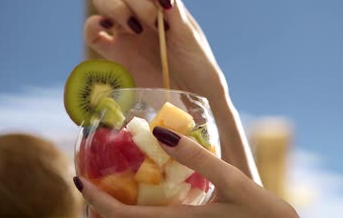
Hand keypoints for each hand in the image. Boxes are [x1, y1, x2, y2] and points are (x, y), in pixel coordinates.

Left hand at [74, 127, 298, 217]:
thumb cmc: (263, 215)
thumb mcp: (234, 181)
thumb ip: (199, 158)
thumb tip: (162, 134)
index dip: (94, 200)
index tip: (79, 179)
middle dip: (98, 208)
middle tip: (90, 180)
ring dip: (116, 213)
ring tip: (109, 187)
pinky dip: (137, 216)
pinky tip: (144, 198)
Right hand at [84, 0, 226, 102]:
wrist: (192, 102)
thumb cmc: (199, 66)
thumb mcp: (188, 32)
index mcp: (161, 3)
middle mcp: (141, 13)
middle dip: (136, 0)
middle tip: (154, 23)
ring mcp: (125, 32)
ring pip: (103, 0)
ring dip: (116, 8)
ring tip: (136, 29)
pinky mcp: (113, 54)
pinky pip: (91, 31)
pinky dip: (93, 26)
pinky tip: (111, 34)